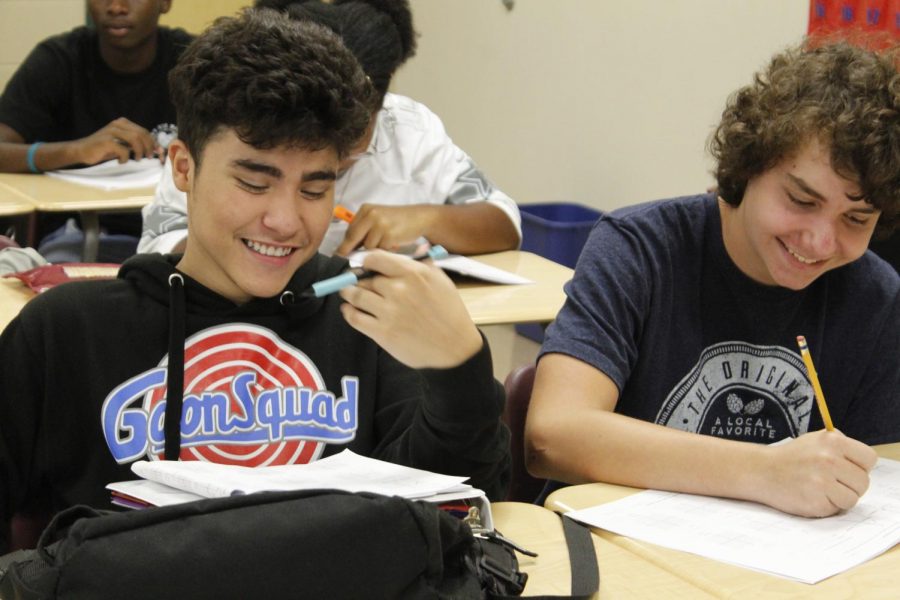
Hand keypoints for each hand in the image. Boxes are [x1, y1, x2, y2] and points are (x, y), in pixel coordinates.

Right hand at [69, 117, 159, 165]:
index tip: (158, 153)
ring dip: (139, 152)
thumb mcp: (122, 144)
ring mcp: (111, 131)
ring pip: (135, 139)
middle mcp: (118, 124)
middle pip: (142, 134)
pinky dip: (125, 158)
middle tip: (148, 157)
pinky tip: (121, 161)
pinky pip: (123, 150)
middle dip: (149, 147)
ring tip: (137, 159)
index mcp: (123, 123)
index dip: (153, 143)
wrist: (81, 151)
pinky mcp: (106, 141)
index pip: (144, 131)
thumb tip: (156, 149)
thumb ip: (136, 144)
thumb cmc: (104, 149)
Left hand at [335, 204, 435, 255]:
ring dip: (375, 250)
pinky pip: (381, 251)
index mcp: (366, 209)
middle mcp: (371, 214)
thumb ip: (365, 230)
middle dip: (350, 251)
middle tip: (346, 260)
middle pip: (353, 238)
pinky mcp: (389, 235)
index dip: (344, 245)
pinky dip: (386, 252)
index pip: (350, 230)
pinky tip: (394, 244)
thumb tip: (349, 250)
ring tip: (386, 243)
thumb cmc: (398, 221)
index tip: (338, 254)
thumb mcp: (379, 219)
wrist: (420, 217)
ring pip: (368, 247)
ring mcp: (380, 224)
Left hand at [337, 250, 481, 368]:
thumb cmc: (450, 312)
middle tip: (358, 284)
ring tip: (347, 293)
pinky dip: (348, 311)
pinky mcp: (382, 332)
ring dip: (348, 293)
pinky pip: (354, 317)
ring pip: (355, 295)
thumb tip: (413, 249)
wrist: (455, 346)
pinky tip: (349, 309)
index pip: (375, 258)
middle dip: (360, 281)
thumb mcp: (440, 280)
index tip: (366, 267)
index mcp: (412, 273)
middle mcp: (398, 289)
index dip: (367, 262)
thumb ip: (422, 264)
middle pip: (365, 279)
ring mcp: (389, 311)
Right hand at [756, 430, 876, 516]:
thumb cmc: (791, 457)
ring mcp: (821, 482)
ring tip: (821, 489)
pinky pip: (836, 509)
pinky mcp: (815, 502)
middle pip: (863, 482)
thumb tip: (863, 459)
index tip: (847, 469)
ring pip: (852, 498)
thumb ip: (840, 445)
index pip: (869, 459)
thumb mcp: (815, 440)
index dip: (860, 466)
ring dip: (840, 498)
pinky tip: (811, 496)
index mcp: (832, 441)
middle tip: (832, 482)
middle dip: (850, 485)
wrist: (761, 470)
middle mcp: (828, 459)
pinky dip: (826, 506)